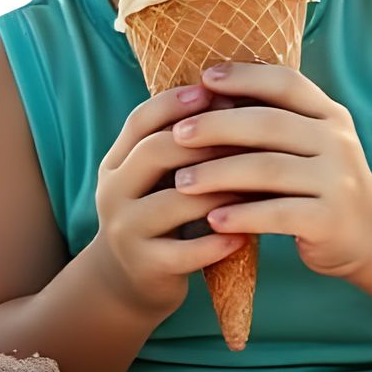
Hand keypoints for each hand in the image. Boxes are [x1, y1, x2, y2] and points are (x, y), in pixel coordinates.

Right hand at [91, 83, 253, 319]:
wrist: (130, 281)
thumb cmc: (159, 216)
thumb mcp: (155, 178)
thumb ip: (179, 145)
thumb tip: (231, 96)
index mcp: (116, 162)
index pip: (140, 120)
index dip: (175, 102)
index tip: (213, 90)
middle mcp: (113, 191)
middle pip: (155, 152)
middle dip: (204, 140)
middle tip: (247, 134)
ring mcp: (125, 230)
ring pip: (174, 201)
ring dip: (219, 189)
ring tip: (258, 183)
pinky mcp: (145, 266)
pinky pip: (185, 252)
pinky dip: (218, 242)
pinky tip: (247, 233)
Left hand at [171, 62, 371, 279]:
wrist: (369, 232)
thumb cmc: (317, 180)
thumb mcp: (306, 143)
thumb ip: (271, 123)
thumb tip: (206, 96)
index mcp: (329, 114)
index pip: (286, 82)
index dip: (246, 76)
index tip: (204, 78)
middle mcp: (337, 142)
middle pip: (270, 124)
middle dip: (218, 126)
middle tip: (177, 134)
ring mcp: (336, 181)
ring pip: (269, 170)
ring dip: (218, 174)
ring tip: (181, 181)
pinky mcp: (330, 220)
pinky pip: (278, 214)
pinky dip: (242, 215)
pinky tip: (212, 218)